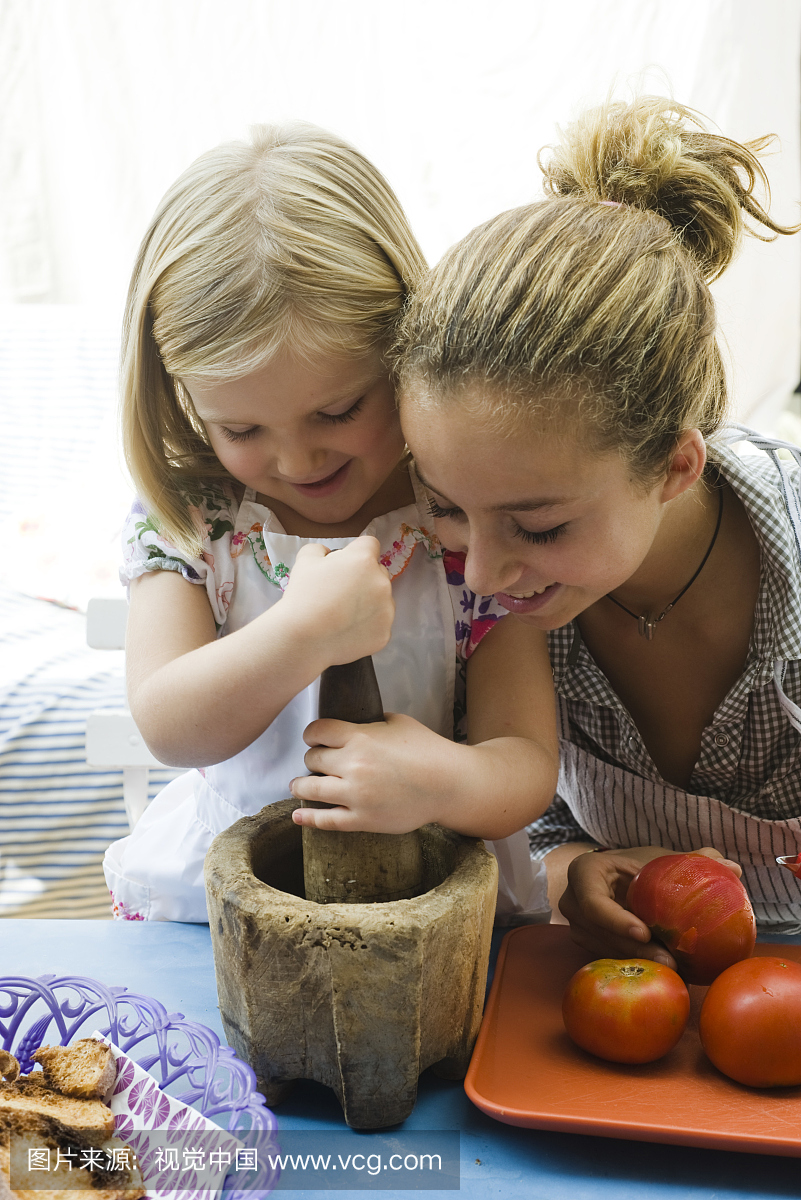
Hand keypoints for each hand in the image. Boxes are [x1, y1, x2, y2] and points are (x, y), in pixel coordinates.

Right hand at [280, 537, 394, 667]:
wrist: (303, 639)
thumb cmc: (303, 597)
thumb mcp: (305, 561)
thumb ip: (320, 549)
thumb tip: (329, 554)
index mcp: (364, 560)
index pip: (369, 545)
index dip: (356, 552)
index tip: (345, 564)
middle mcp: (382, 582)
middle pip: (378, 572)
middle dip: (363, 578)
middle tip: (340, 592)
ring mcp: (386, 610)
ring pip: (382, 599)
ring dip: (369, 602)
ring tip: (343, 614)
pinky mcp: (385, 633)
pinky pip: (379, 624)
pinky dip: (367, 626)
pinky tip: (348, 630)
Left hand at [289, 713, 456, 833]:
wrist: (449, 784)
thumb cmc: (429, 750)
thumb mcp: (399, 722)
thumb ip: (371, 721)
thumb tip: (355, 722)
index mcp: (360, 737)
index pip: (318, 731)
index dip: (313, 734)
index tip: (313, 738)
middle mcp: (353, 765)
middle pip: (313, 759)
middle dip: (313, 759)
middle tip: (316, 762)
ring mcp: (356, 794)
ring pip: (311, 789)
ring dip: (300, 786)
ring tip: (298, 786)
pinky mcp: (362, 819)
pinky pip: (327, 820)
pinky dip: (308, 819)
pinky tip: (298, 816)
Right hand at [558, 845, 742, 968]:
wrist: (614, 878)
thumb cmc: (637, 865)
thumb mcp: (657, 858)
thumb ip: (690, 861)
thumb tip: (733, 867)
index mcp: (585, 873)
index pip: (594, 902)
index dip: (616, 920)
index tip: (646, 931)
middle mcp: (573, 902)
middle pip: (602, 933)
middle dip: (636, 950)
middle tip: (670, 961)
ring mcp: (577, 926)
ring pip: (606, 949)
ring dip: (638, 960)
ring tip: (673, 969)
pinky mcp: (588, 943)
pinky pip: (611, 957)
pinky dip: (636, 962)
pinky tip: (664, 970)